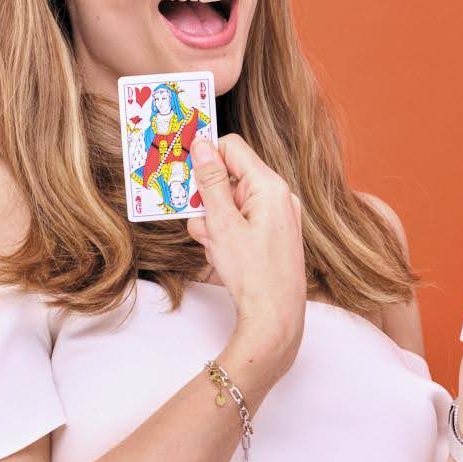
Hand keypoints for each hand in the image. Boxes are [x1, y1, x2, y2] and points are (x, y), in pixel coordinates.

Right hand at [185, 134, 305, 360]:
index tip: (184, 173)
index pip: (232, 148)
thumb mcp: (222, 223)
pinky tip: (224, 255)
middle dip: (208, 200)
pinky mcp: (274, 234)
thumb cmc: (252, 273)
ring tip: (216, 247)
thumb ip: (210, 181)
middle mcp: (279, 196)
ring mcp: (278, 216)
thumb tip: (201, 145)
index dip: (206, 157)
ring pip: (232, 203)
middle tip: (201, 224)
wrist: (275, 317)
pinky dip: (227, 233)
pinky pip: (242, 221)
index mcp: (270, 186)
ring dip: (214, 222)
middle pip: (230, 178)